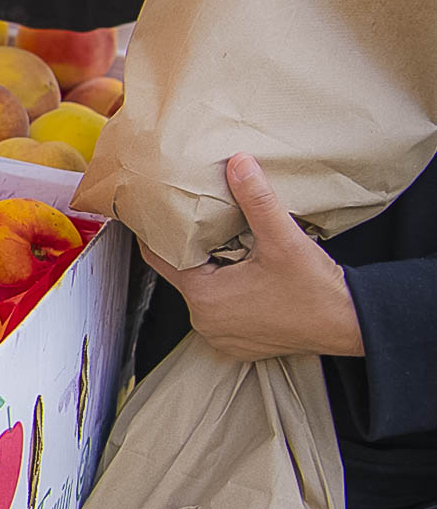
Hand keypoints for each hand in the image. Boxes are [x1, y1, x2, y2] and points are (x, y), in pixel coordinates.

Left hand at [139, 155, 364, 360]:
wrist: (350, 324)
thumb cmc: (316, 291)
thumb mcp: (283, 239)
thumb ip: (257, 200)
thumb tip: (238, 164)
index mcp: (204, 297)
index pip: (162, 257)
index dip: (160, 233)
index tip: (158, 214)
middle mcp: (204, 321)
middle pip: (184, 275)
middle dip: (193, 251)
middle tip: (203, 225)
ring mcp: (220, 336)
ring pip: (203, 293)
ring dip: (213, 273)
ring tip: (229, 249)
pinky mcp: (238, 344)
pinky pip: (221, 312)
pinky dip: (228, 294)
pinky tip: (244, 276)